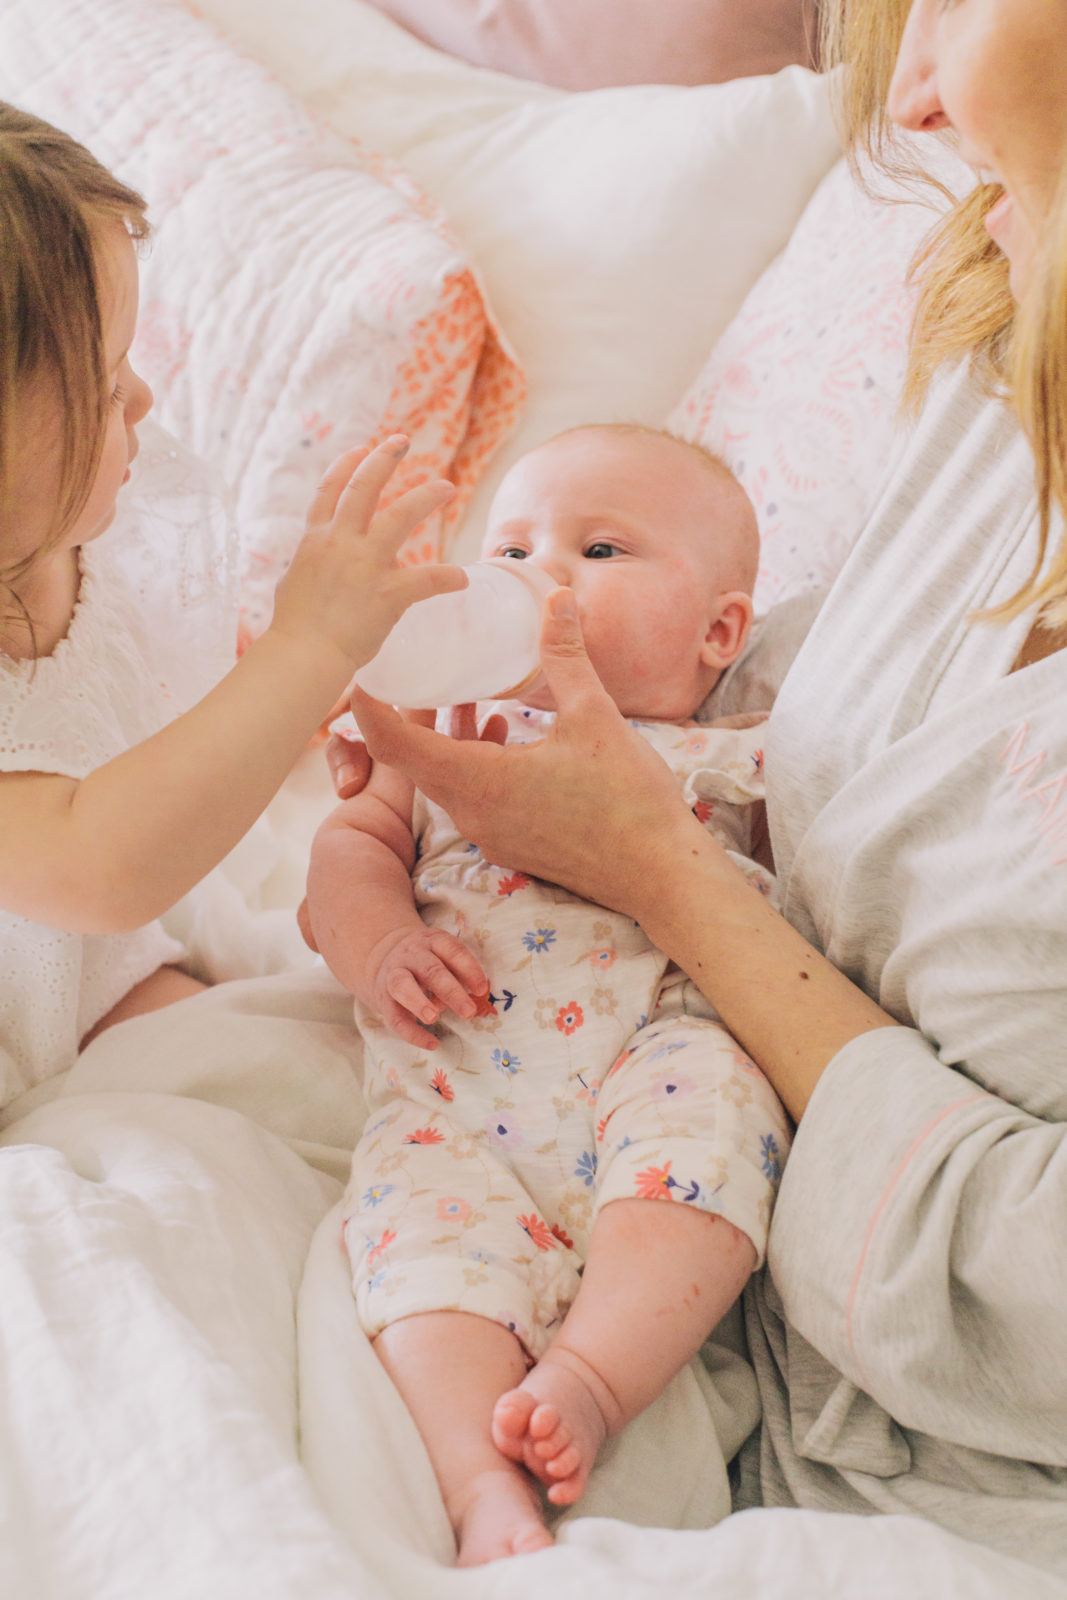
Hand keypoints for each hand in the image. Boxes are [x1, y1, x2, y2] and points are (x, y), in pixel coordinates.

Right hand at [268, 436, 464, 676]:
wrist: (302, 654)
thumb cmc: (295, 627)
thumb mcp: (295, 582)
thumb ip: (315, 564)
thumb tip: (325, 562)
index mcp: (316, 540)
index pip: (330, 492)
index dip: (346, 466)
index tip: (361, 449)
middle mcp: (340, 542)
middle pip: (363, 487)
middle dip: (384, 459)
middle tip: (402, 441)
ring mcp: (365, 565)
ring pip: (400, 516)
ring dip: (425, 497)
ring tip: (445, 486)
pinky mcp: (387, 592)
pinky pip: (426, 579)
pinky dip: (447, 578)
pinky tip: (462, 578)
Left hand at [349, 589, 708, 920]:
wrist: (660, 875)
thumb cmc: (628, 800)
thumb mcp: (596, 716)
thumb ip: (565, 656)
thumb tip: (555, 598)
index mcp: (479, 782)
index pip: (394, 746)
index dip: (369, 708)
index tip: (362, 671)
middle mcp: (472, 814)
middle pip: (413, 761)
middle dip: (409, 712)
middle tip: (413, 667)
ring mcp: (491, 835)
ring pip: (445, 779)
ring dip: (445, 737)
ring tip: (463, 691)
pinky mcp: (511, 844)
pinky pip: (471, 797)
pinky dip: (472, 761)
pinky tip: (504, 730)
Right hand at [367, 926, 489, 1048]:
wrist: (383, 956)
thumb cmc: (427, 961)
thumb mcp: (443, 956)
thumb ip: (458, 974)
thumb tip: (477, 996)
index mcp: (432, 941)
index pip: (453, 950)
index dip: (469, 969)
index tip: (482, 990)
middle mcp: (412, 955)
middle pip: (431, 970)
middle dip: (451, 992)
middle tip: (469, 1012)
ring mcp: (394, 975)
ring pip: (402, 986)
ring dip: (419, 1002)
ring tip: (434, 1018)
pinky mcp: (384, 999)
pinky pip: (395, 1017)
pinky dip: (413, 1033)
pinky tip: (432, 1044)